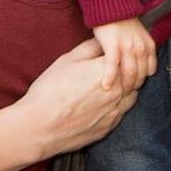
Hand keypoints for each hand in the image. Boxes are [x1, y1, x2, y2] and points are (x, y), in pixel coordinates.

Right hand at [20, 38, 137, 157]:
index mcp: (108, 70)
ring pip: (131, 96)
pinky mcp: (108, 128)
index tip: (108, 54)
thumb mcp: (68, 60)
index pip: (124, 56)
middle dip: (124, 71)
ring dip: (124, 90)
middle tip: (107, 70)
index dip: (117, 54)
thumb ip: (90, 48)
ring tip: (106, 87)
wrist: (39, 127)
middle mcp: (118, 91)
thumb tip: (103, 42)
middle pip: (132, 77)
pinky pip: (121, 113)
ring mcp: (115, 112)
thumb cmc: (50, 90)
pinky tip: (101, 104)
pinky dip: (116, 106)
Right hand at [93, 17, 156, 90]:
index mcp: (148, 45)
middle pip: (140, 75)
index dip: (141, 80)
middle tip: (123, 93)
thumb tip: (139, 65)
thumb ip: (141, 48)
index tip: (133, 84)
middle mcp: (141, 48)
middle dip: (132, 86)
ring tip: (115, 93)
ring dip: (123, 85)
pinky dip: (110, 78)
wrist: (112, 4)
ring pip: (129, 73)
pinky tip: (105, 86)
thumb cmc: (123, 21)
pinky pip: (112, 66)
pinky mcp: (113, 46)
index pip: (150, 71)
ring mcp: (127, 47)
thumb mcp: (139, 35)